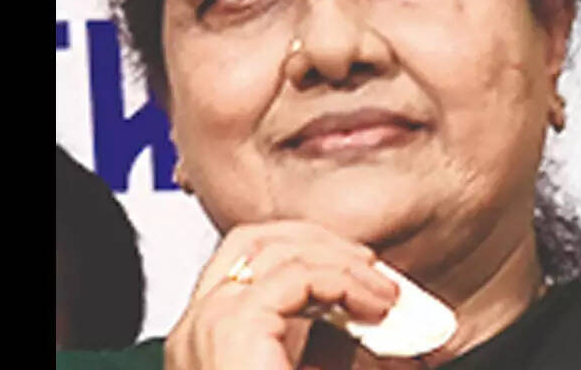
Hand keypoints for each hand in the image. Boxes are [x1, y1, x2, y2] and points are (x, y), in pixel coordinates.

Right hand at [164, 221, 399, 369]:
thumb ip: (327, 342)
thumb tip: (366, 311)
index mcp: (207, 339)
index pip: (248, 260)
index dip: (309, 255)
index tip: (360, 279)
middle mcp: (196, 327)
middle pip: (255, 239)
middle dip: (321, 243)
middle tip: (373, 270)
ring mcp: (208, 324)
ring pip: (274, 247)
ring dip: (340, 262)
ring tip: (383, 292)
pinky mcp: (233, 327)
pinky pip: (296, 275)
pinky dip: (344, 282)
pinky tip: (374, 307)